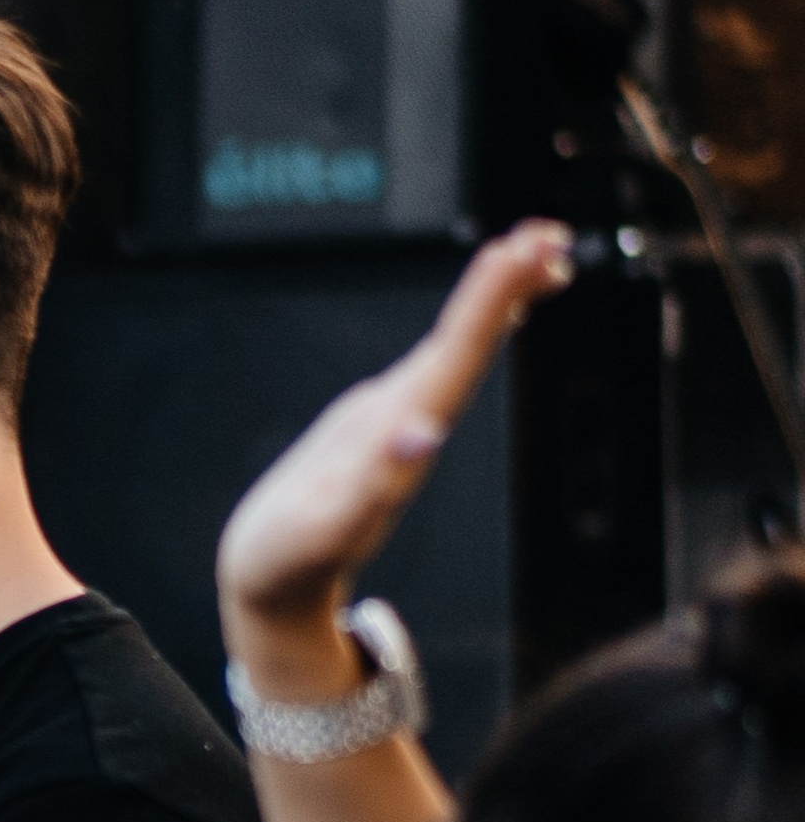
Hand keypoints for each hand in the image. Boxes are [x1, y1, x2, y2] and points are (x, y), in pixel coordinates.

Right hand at [214, 223, 573, 682]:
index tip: (518, 253)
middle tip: (547, 235)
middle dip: (506, 289)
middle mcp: (409, 425)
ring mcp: (399, 424)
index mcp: (398, 439)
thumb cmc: (286, 561)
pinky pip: (436, 365)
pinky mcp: (381, 424)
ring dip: (498, 302)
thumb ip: (371, 484)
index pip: (453, 359)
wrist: (275, 586)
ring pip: (459, 353)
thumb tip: (422, 433)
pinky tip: (495, 309)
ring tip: (536, 251)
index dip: (487, 305)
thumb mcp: (318, 529)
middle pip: (467, 348)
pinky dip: (468, 330)